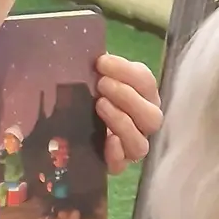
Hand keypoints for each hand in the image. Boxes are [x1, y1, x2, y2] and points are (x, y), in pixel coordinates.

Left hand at [95, 51, 162, 175]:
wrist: (67, 124)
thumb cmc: (86, 93)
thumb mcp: (92, 76)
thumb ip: (97, 67)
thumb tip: (92, 54)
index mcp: (142, 97)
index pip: (145, 82)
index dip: (126, 71)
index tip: (101, 62)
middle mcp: (143, 123)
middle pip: (152, 116)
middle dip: (127, 97)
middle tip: (102, 84)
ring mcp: (131, 146)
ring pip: (140, 142)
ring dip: (122, 121)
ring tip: (100, 105)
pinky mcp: (115, 164)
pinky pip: (123, 164)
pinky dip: (116, 152)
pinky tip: (107, 139)